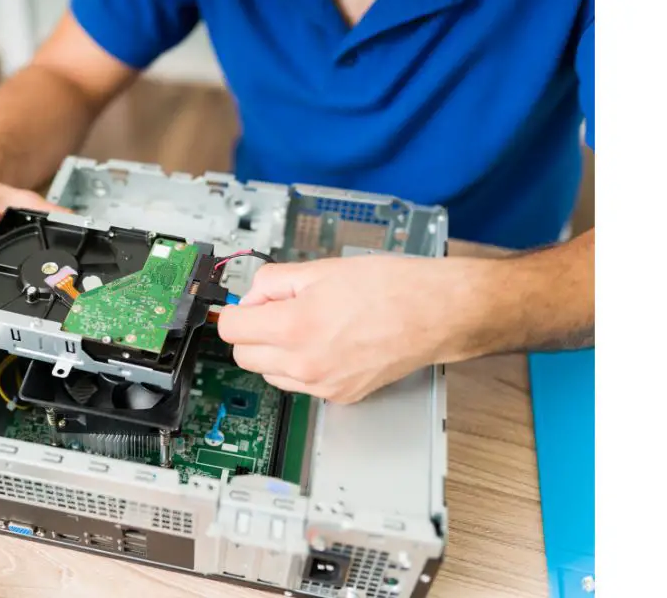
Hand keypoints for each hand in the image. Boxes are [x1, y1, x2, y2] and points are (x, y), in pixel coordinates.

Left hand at [216, 256, 471, 402]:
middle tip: (280, 310)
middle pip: (243, 356)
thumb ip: (273, 282)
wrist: (437, 313)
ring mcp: (322, 386)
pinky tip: (327, 343)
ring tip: (309, 326)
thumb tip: (251, 297)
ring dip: (275, 352)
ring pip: (269, 374)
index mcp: (294, 327)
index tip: (252, 303)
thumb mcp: (320, 269)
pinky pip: (301, 384)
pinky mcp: (340, 396)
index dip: (239, 309)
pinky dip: (302, 366)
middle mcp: (304, 364)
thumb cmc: (390, 287)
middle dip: (253, 332)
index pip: (230, 329)